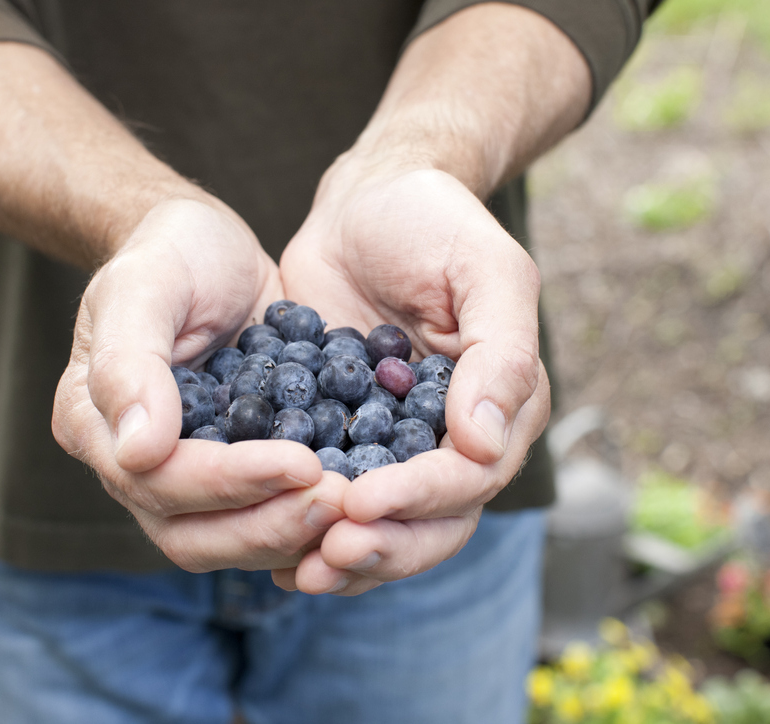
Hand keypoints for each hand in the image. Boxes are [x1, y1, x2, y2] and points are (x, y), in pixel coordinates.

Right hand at [52, 196, 347, 571]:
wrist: (208, 246)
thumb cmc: (167, 252)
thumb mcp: (142, 285)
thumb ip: (130, 362)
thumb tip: (140, 453)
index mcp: (95, 426)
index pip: (160, 481)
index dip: (231, 482)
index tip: (303, 463)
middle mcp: (136, 467)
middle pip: (194, 535)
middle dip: (269, 525)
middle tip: (342, 500)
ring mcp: (188, 477)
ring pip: (234, 538)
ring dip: (295, 530)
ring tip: (359, 503)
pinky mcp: (238, 471)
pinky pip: (270, 511)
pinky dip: (311, 513)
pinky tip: (363, 498)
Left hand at [274, 156, 550, 594]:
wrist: (368, 200)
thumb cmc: (435, 222)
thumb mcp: (486, 270)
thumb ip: (499, 354)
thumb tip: (485, 443)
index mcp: (503, 406)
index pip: (470, 476)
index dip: (420, 498)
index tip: (362, 502)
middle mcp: (456, 439)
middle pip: (431, 522)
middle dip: (382, 545)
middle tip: (324, 555)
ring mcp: (399, 445)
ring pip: (385, 526)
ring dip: (343, 555)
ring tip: (294, 570)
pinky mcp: (345, 438)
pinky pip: (333, 498)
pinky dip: (305, 526)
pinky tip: (267, 548)